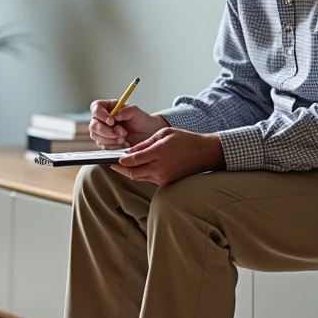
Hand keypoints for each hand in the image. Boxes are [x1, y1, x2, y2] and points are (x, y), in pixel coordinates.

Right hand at [88, 99, 165, 148]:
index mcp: (107, 108)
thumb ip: (125, 110)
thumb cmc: (142, 121)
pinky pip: (103, 146)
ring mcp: (102, 132)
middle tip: (122, 133)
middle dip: (107, 131)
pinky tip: (123, 143)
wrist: (148, 134)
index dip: (101, 115)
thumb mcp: (136, 112)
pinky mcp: (105, 143)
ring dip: (111, 139)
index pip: (96, 108)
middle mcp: (102, 119)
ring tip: (124, 138)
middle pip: (93, 125)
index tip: (112, 121)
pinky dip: (113, 146)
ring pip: (96, 137)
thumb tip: (115, 115)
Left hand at [111, 128, 225, 185]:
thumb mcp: (163, 134)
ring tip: (123, 166)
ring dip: (131, 172)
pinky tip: (137, 169)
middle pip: (133, 173)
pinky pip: (149, 179)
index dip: (121, 160)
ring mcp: (164, 177)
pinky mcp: (167, 183)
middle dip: (121, 170)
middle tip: (112, 166)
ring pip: (140, 177)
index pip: (134, 159)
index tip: (115, 158)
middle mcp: (160, 168)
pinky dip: (142, 174)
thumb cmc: (184, 140)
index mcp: (159, 153)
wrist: (205, 153)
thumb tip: (129, 152)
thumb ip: (145, 143)